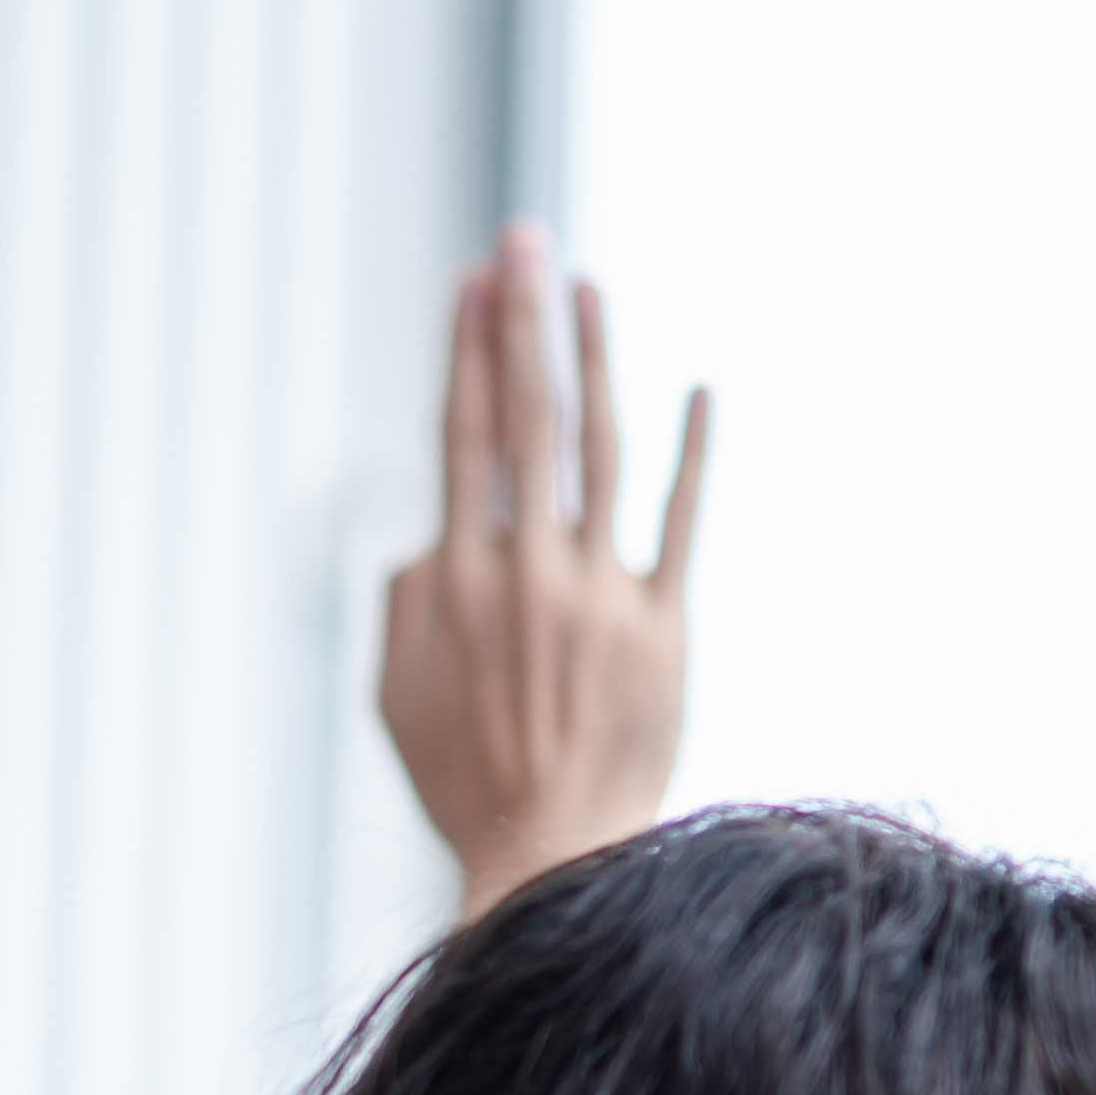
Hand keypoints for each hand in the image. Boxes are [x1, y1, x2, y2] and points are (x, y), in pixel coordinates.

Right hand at [377, 227, 706, 920]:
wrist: (552, 853)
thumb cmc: (466, 778)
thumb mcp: (395, 688)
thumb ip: (404, 597)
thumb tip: (432, 533)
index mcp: (453, 575)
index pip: (463, 432)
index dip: (467, 348)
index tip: (475, 280)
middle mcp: (526, 568)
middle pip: (525, 415)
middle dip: (523, 319)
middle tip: (527, 241)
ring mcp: (599, 591)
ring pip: (600, 449)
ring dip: (594, 360)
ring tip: (591, 289)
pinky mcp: (663, 624)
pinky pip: (681, 521)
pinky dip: (693, 454)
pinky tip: (699, 391)